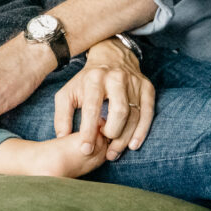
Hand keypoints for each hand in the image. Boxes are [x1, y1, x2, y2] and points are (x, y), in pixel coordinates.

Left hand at [53, 38, 154, 160]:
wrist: (111, 58)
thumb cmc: (86, 81)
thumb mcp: (68, 93)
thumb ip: (62, 115)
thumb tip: (63, 138)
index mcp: (94, 79)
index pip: (92, 108)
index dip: (89, 131)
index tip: (86, 149)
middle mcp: (116, 79)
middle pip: (119, 112)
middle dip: (111, 134)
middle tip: (104, 147)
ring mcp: (134, 82)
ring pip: (134, 115)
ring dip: (124, 138)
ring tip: (113, 152)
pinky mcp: (147, 88)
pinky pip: (148, 113)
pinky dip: (142, 131)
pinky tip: (133, 145)